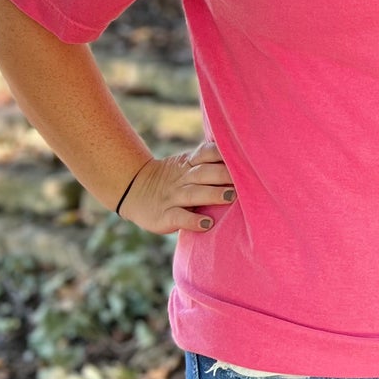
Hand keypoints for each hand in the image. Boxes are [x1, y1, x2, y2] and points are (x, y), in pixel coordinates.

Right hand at [118, 140, 236, 234]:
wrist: (134, 189)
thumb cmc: (172, 179)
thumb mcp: (185, 165)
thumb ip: (208, 162)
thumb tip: (243, 160)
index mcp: (188, 163)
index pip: (206, 153)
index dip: (222, 153)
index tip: (242, 155)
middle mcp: (181, 178)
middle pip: (204, 173)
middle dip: (224, 174)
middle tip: (245, 178)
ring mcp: (172, 197)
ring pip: (194, 194)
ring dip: (213, 194)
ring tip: (230, 197)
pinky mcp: (164, 216)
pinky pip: (179, 218)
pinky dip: (192, 221)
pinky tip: (207, 224)